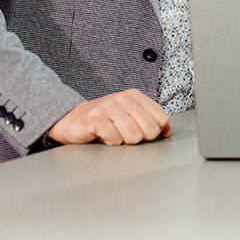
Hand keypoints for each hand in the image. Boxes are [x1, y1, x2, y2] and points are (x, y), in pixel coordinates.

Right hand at [47, 88, 171, 145]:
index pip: (161, 117)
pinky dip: (111, 143)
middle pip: (149, 129)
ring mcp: (108, 107)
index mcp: (134, 96)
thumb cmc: (103, 119)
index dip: (157, 131)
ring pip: (134, 136)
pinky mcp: (95, 119)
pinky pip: (115, 140)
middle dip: (141, 138)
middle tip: (127, 136)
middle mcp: (123, 98)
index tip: (146, 134)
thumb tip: (169, 131)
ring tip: (116, 135)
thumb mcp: (129, 114)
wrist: (71, 121)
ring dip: (125, 141)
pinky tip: (104, 137)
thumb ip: (150, 120)